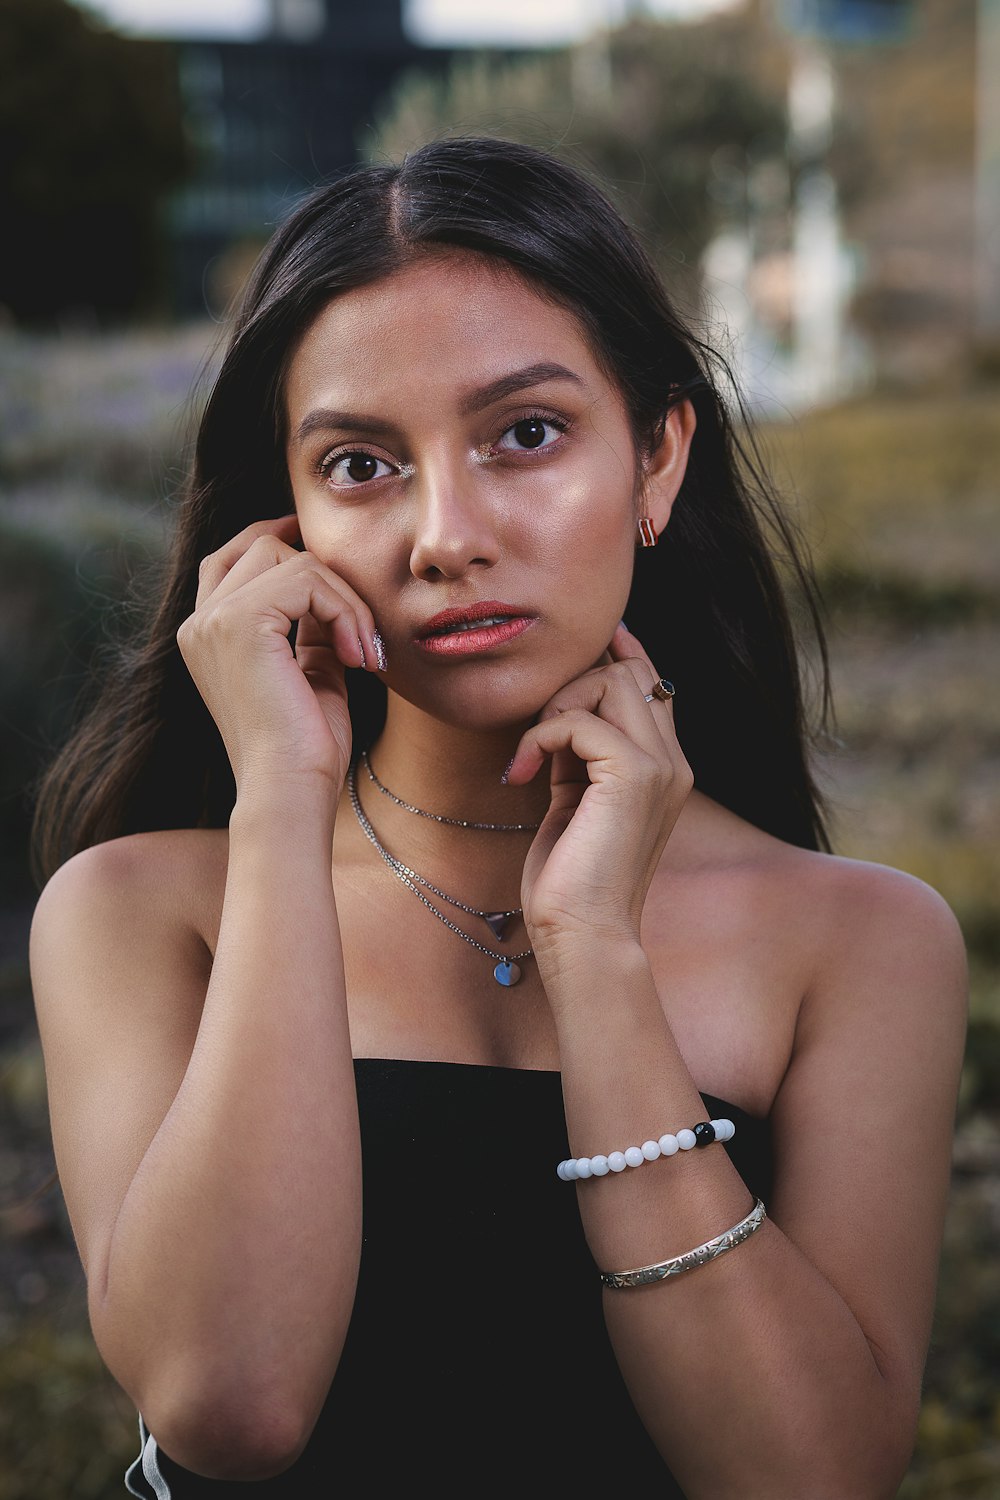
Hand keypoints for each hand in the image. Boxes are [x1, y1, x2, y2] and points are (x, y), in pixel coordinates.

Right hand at [175, 514, 382, 794]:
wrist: (290, 790)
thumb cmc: (306, 747)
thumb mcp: (312, 672)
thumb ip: (313, 627)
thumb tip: (334, 589)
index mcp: (206, 635)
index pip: (231, 557)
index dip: (277, 538)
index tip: (327, 551)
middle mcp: (199, 622)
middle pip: (264, 546)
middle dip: (327, 578)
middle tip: (363, 636)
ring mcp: (213, 619)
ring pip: (291, 558)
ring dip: (344, 599)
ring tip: (362, 652)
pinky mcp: (239, 622)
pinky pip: (307, 579)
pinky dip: (345, 610)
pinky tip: (356, 657)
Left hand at [506, 623, 693, 951]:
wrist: (582, 934)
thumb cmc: (570, 879)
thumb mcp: (575, 799)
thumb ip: (580, 753)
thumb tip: (561, 708)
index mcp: (666, 768)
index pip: (653, 685)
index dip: (621, 654)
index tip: (593, 638)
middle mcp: (674, 762)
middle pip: (629, 672)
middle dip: (570, 686)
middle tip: (536, 737)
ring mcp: (661, 768)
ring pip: (610, 682)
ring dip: (555, 708)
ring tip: (530, 756)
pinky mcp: (635, 776)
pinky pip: (579, 721)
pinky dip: (540, 738)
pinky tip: (520, 774)